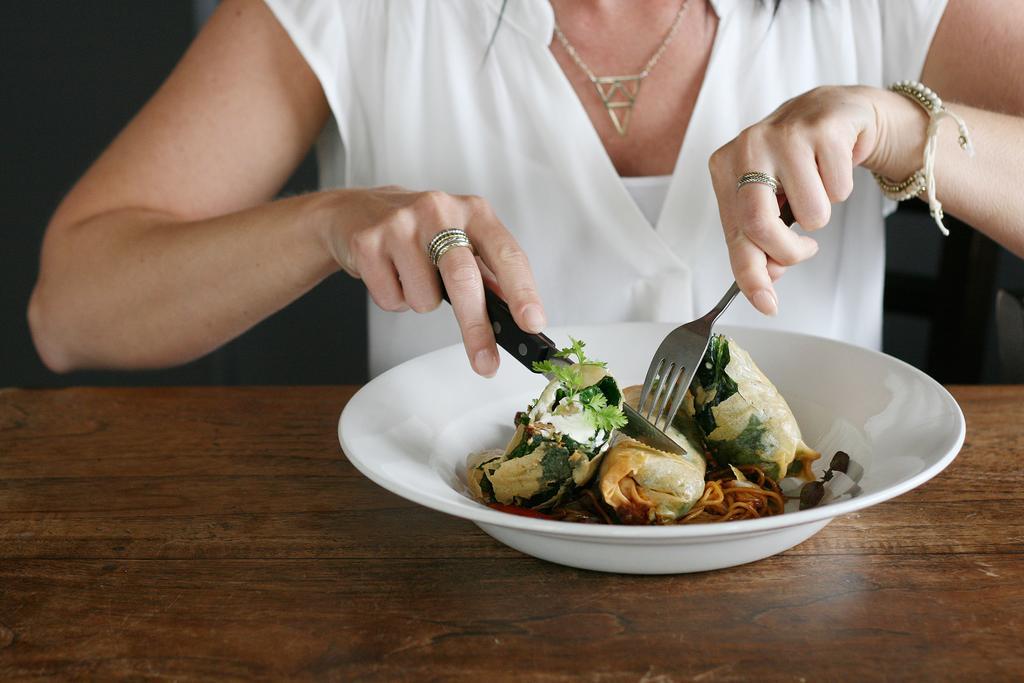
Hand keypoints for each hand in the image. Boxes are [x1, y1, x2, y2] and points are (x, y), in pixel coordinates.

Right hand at [315, 187, 545, 376]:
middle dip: (477, 328)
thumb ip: (489, 273)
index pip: (506, 254)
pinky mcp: (368, 242)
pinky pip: (392, 299)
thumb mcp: (461, 239)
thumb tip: (516, 316)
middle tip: (486, 363)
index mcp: (474, 212)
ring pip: (424, 298)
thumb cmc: (421, 232)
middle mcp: (439, 211)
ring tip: (412, 278)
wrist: (355, 211)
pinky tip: (390, 274)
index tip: (533, 323)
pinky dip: (394, 299)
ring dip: (422, 303)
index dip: (523, 291)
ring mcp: (400, 224)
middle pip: (463, 278)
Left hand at [708, 85, 900, 314]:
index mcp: (725, 167)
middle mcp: (747, 146)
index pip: (734, 233)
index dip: (750, 274)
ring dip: (821, 213)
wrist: (837, 113)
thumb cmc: (798, 163)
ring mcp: (784, 134)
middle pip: (760, 225)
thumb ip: (761, 238)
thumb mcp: (770, 200)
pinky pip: (839, 189)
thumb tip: (769, 275)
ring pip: (810, 213)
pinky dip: (842, 188)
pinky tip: (833, 165)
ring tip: (817, 186)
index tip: (766, 303)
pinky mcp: (823, 127)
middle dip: (787, 251)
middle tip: (805, 249)